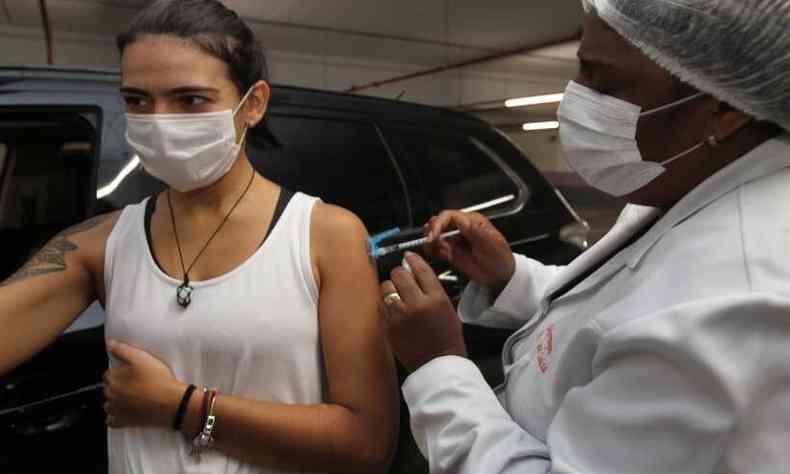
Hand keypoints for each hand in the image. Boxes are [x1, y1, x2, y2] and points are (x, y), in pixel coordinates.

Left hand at [103, 339, 183, 428]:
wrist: (172, 402)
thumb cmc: (158, 381)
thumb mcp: (141, 358)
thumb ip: (122, 350)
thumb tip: (109, 344)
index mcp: (113, 379)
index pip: (108, 373)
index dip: (120, 372)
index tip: (130, 372)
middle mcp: (111, 395)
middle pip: (108, 388)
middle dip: (118, 385)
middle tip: (134, 383)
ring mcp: (116, 410)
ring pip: (108, 404)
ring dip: (115, 401)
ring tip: (132, 396)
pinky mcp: (124, 422)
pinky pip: (111, 421)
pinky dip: (115, 417)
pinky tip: (125, 411)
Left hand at [381, 252, 466, 371]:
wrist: (438, 365)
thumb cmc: (447, 338)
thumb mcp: (448, 310)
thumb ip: (433, 291)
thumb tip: (415, 273)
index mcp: (436, 298)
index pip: (421, 269)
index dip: (413, 260)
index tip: (408, 256)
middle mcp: (417, 304)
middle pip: (399, 274)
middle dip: (399, 274)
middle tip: (401, 278)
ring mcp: (401, 316)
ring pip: (386, 287)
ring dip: (391, 288)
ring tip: (396, 295)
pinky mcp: (390, 327)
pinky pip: (382, 306)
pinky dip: (386, 305)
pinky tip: (393, 309)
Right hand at [423, 211, 514, 293]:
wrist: (501, 277)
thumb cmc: (501, 259)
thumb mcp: (492, 245)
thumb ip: (476, 232)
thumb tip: (463, 221)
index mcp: (472, 222)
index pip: (450, 216)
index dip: (439, 224)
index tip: (434, 236)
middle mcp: (462, 228)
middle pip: (439, 223)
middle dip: (431, 232)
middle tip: (430, 243)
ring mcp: (455, 240)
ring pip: (435, 235)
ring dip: (430, 241)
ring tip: (433, 250)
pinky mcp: (451, 252)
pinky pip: (436, 248)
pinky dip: (432, 250)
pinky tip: (435, 254)